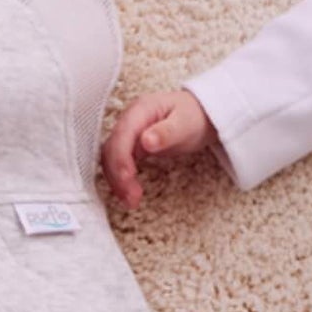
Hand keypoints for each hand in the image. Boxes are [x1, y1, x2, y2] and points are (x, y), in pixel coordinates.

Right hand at [100, 88, 213, 207]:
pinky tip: (129, 194)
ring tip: (130, 202)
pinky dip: (122, 180)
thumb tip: (146, 141)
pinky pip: (120, 163)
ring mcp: (129, 133)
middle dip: (118, 175)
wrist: (199, 115)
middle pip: (113, 149)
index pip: (122, 135)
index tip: (127, 178)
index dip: (121, 157)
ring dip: (117, 181)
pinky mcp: (131, 146)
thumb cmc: (193, 117)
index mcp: (140, 110)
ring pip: (112, 159)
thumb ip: (166, 132)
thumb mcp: (185, 124)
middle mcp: (129, 120)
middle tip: (131, 198)